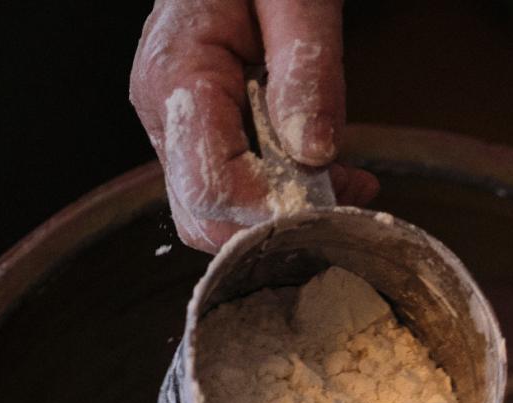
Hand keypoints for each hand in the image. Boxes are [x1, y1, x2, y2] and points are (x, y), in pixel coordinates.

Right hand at [130, 0, 378, 251]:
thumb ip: (306, 70)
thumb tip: (313, 151)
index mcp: (177, 75)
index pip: (211, 184)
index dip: (272, 208)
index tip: (332, 194)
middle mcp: (164, 111)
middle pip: (204, 216)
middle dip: (278, 222)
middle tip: (347, 192)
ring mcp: (175, 126)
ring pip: (216, 214)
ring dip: (286, 214)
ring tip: (348, 180)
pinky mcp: (198, 131)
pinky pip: (233, 188)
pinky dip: (283, 196)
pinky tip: (333, 174)